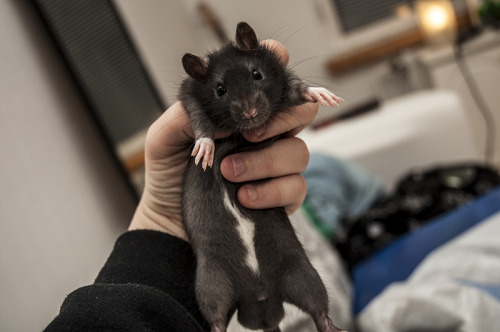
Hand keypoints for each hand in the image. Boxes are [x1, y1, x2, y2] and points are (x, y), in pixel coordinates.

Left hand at [129, 40, 317, 240]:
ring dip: (264, 162)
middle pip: (301, 112)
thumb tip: (227, 114)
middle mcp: (266, 134)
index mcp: (242, 113)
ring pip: (299, 152)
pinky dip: (271, 191)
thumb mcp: (164, 138)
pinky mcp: (282, 195)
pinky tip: (244, 197)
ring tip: (228, 173)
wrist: (171, 220)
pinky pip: (296, 187)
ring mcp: (277, 165)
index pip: (273, 82)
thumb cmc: (170, 175)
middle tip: (248, 135)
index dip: (278, 68)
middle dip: (280, 121)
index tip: (265, 76)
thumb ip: (187, 114)